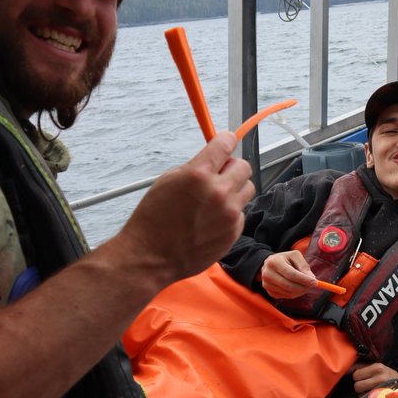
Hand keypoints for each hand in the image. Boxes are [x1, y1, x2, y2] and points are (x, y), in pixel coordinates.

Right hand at [116, 132, 254, 285]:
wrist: (150, 256)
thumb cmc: (154, 217)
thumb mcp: (169, 180)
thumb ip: (196, 167)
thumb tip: (216, 159)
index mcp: (199, 175)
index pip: (226, 143)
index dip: (225, 141)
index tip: (225, 143)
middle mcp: (219, 192)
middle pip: (243, 166)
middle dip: (231, 168)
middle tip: (218, 175)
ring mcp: (229, 214)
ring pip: (247, 189)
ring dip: (235, 189)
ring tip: (214, 200)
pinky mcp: (233, 232)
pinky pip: (241, 213)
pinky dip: (230, 213)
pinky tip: (211, 221)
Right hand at [259, 250, 318, 299]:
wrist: (270, 265)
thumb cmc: (285, 259)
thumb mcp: (295, 256)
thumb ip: (304, 266)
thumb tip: (312, 279)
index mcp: (274, 262)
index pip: (291, 274)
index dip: (304, 279)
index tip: (315, 282)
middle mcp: (268, 274)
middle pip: (289, 285)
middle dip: (303, 287)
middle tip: (313, 286)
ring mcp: (267, 284)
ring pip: (288, 293)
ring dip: (301, 291)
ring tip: (306, 286)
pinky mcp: (269, 292)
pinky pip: (286, 296)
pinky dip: (295, 294)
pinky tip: (298, 288)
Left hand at [350, 362, 397, 392]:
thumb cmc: (384, 374)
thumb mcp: (375, 366)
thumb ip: (360, 367)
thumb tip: (346, 370)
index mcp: (377, 368)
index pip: (356, 375)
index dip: (357, 377)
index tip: (361, 377)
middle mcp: (380, 378)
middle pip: (357, 386)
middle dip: (359, 385)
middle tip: (366, 384)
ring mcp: (382, 390)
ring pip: (361, 395)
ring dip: (363, 393)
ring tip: (370, 389)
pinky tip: (373, 395)